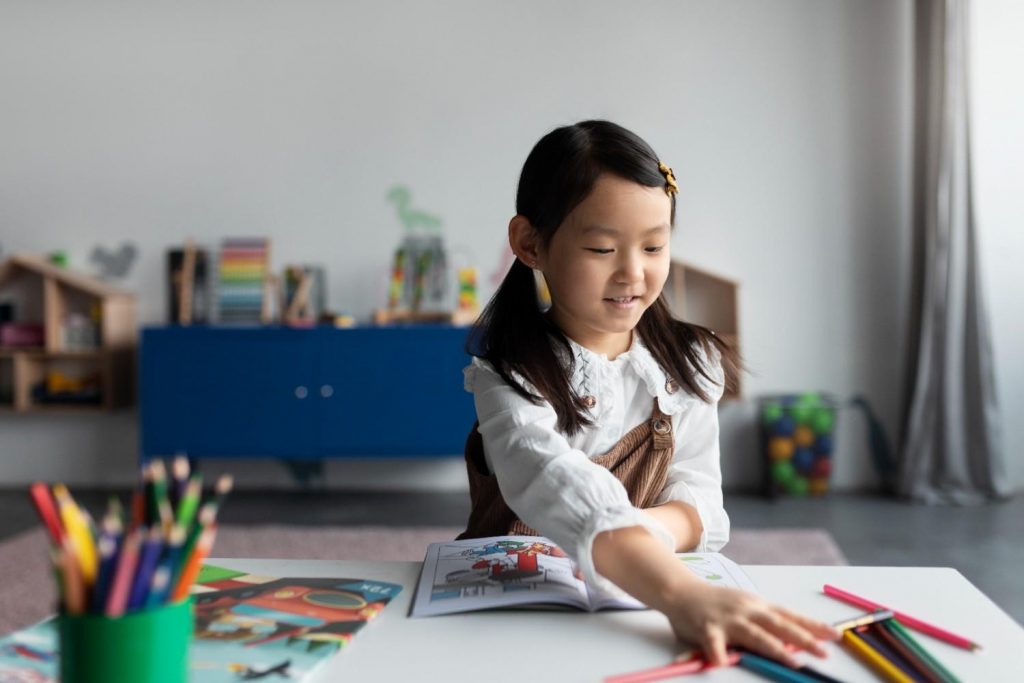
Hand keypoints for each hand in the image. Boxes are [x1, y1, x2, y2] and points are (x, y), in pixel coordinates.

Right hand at [661, 583, 840, 666]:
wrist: (681, 590)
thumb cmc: (716, 603)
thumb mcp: (745, 608)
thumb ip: (765, 624)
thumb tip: (794, 640)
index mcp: (758, 606)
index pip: (790, 617)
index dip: (813, 626)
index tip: (835, 635)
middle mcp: (747, 610)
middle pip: (779, 626)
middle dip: (803, 639)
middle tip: (824, 652)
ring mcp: (728, 619)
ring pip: (755, 634)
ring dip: (775, 648)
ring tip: (792, 661)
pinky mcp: (707, 627)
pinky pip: (714, 643)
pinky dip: (718, 653)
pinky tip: (722, 663)